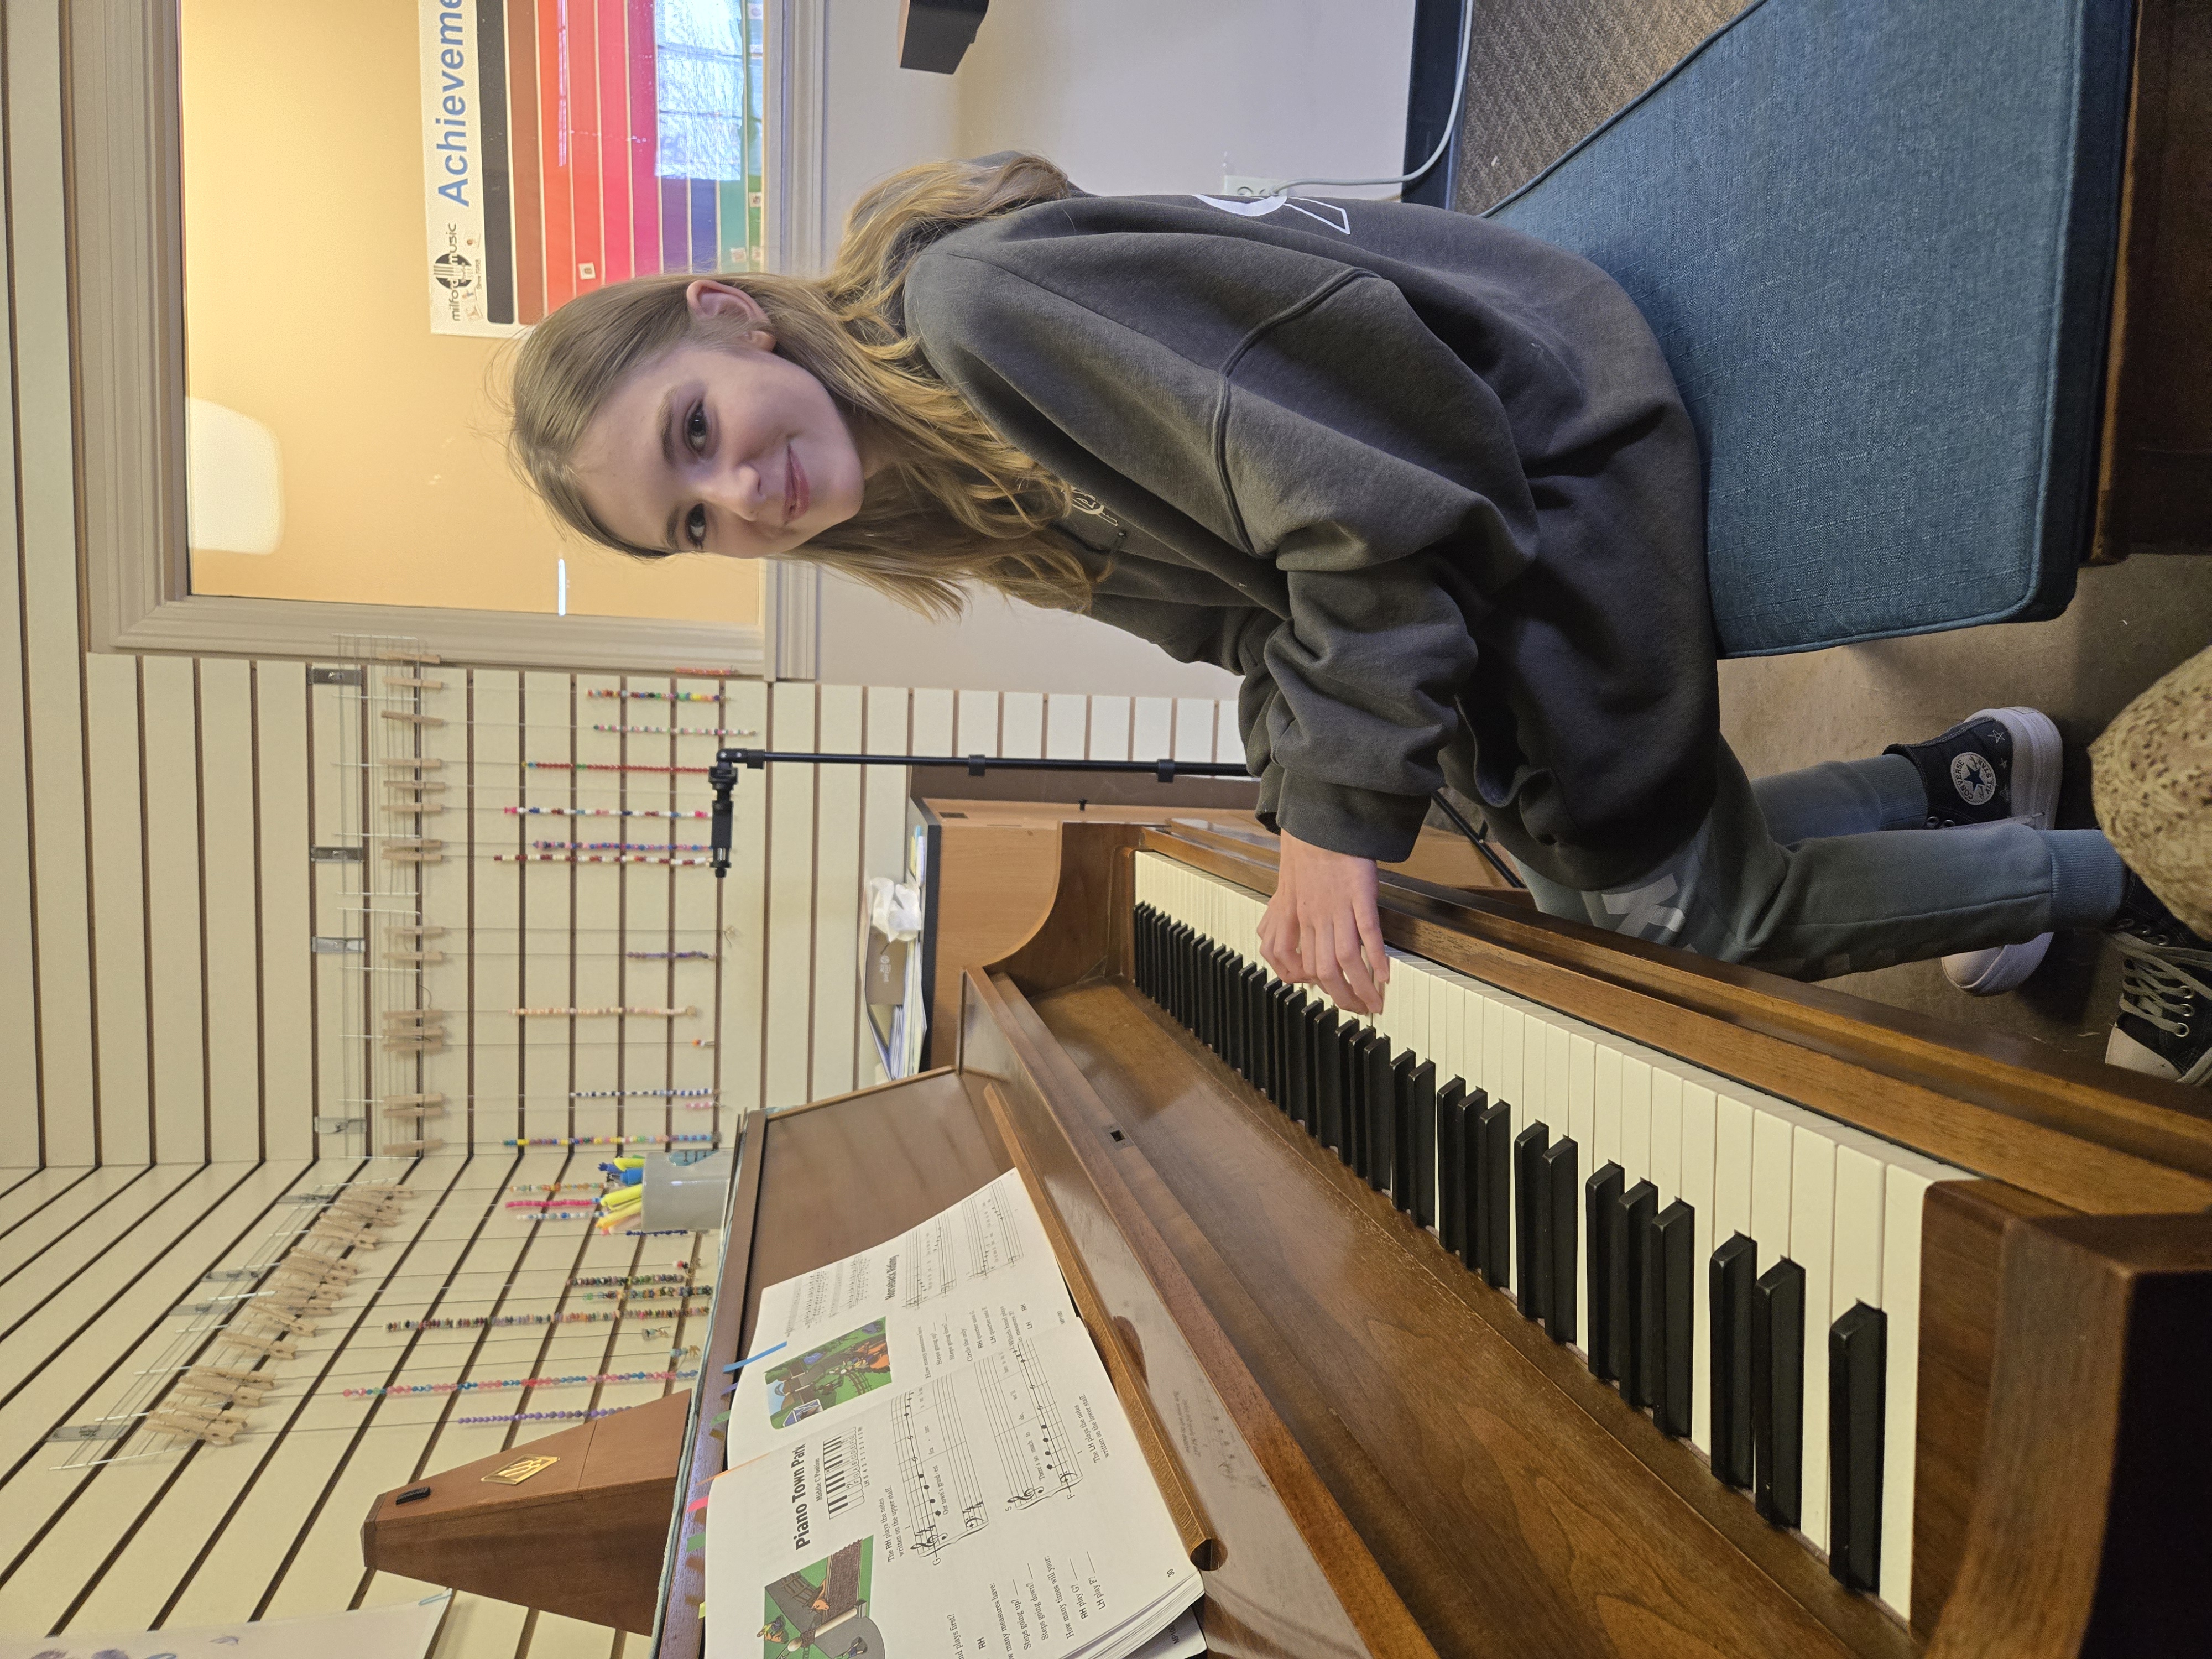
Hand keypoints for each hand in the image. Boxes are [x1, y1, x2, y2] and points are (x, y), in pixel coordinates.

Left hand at [1257, 829, 1388, 1014]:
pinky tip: (1385, 974)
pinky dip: (1377, 956)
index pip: (1301, 966)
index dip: (1316, 986)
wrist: (1321, 822)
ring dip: (1361, 985)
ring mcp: (1338, 907)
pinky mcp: (1360, 894)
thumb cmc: (1305, 854)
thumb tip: (1293, 945)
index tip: (1332, 994)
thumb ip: (1283, 919)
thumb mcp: (1286, 890)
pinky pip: (1368, 930)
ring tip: (1375, 1002)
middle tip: (1359, 1009)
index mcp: (1296, 918)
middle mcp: (1315, 917)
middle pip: (1325, 970)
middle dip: (1343, 996)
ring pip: (1346, 957)